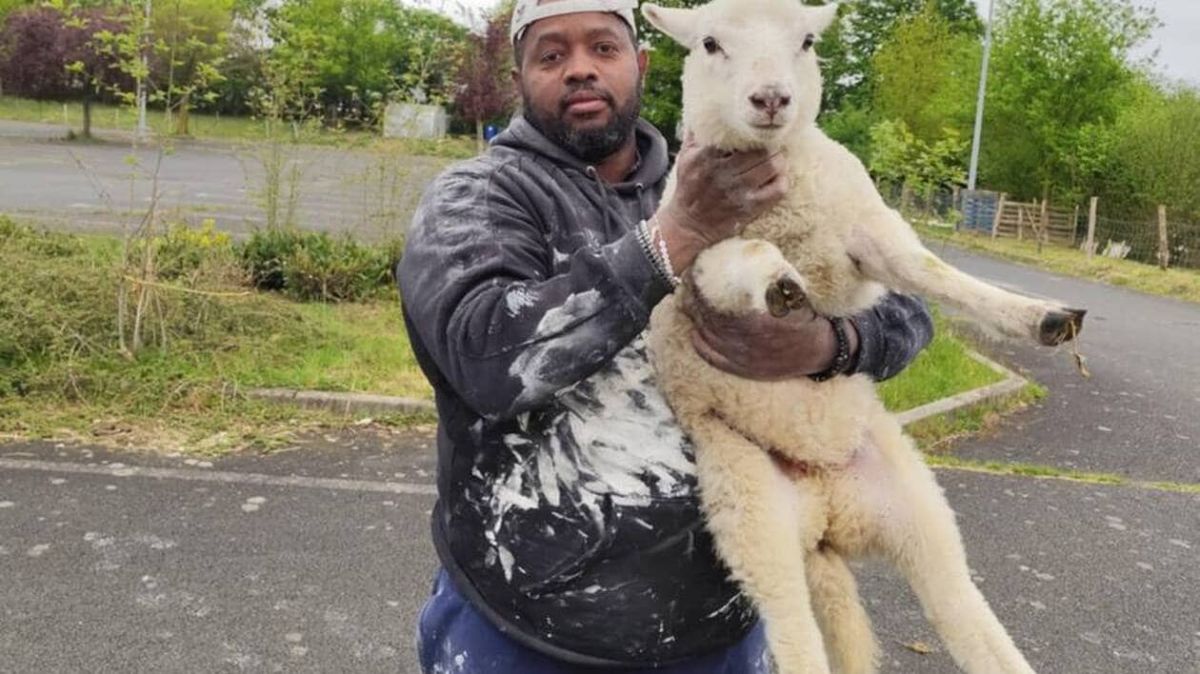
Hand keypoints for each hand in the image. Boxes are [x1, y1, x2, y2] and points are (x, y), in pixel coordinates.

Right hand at [655, 135, 788, 272]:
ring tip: (776, 160)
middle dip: (770, 147)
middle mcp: (723, 174)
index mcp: (706, 157)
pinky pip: (778, 190)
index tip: (756, 132)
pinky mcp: (749, 208)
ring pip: (772, 167)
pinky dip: (782, 181)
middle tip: (771, 146)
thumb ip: (696, 134)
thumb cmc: (689, 187)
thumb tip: (705, 110)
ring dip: (779, 161)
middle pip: (761, 151)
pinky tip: (777, 178)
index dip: (752, 133)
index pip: (739, 136)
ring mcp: (738, 192)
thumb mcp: (685, 157)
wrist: (688, 224)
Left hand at [680, 288, 859, 380]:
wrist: (819, 349)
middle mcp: (746, 339)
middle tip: (686, 289)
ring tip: (688, 308)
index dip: (701, 287)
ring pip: (708, 337)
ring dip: (696, 321)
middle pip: (708, 317)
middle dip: (694, 302)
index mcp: (756, 317)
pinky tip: (695, 334)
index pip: (717, 299)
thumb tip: (745, 254)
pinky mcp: (743, 369)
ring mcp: (743, 356)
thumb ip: (768, 278)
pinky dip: (701, 345)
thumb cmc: (804, 315)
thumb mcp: (790, 290)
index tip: (693, 274)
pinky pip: (714, 358)